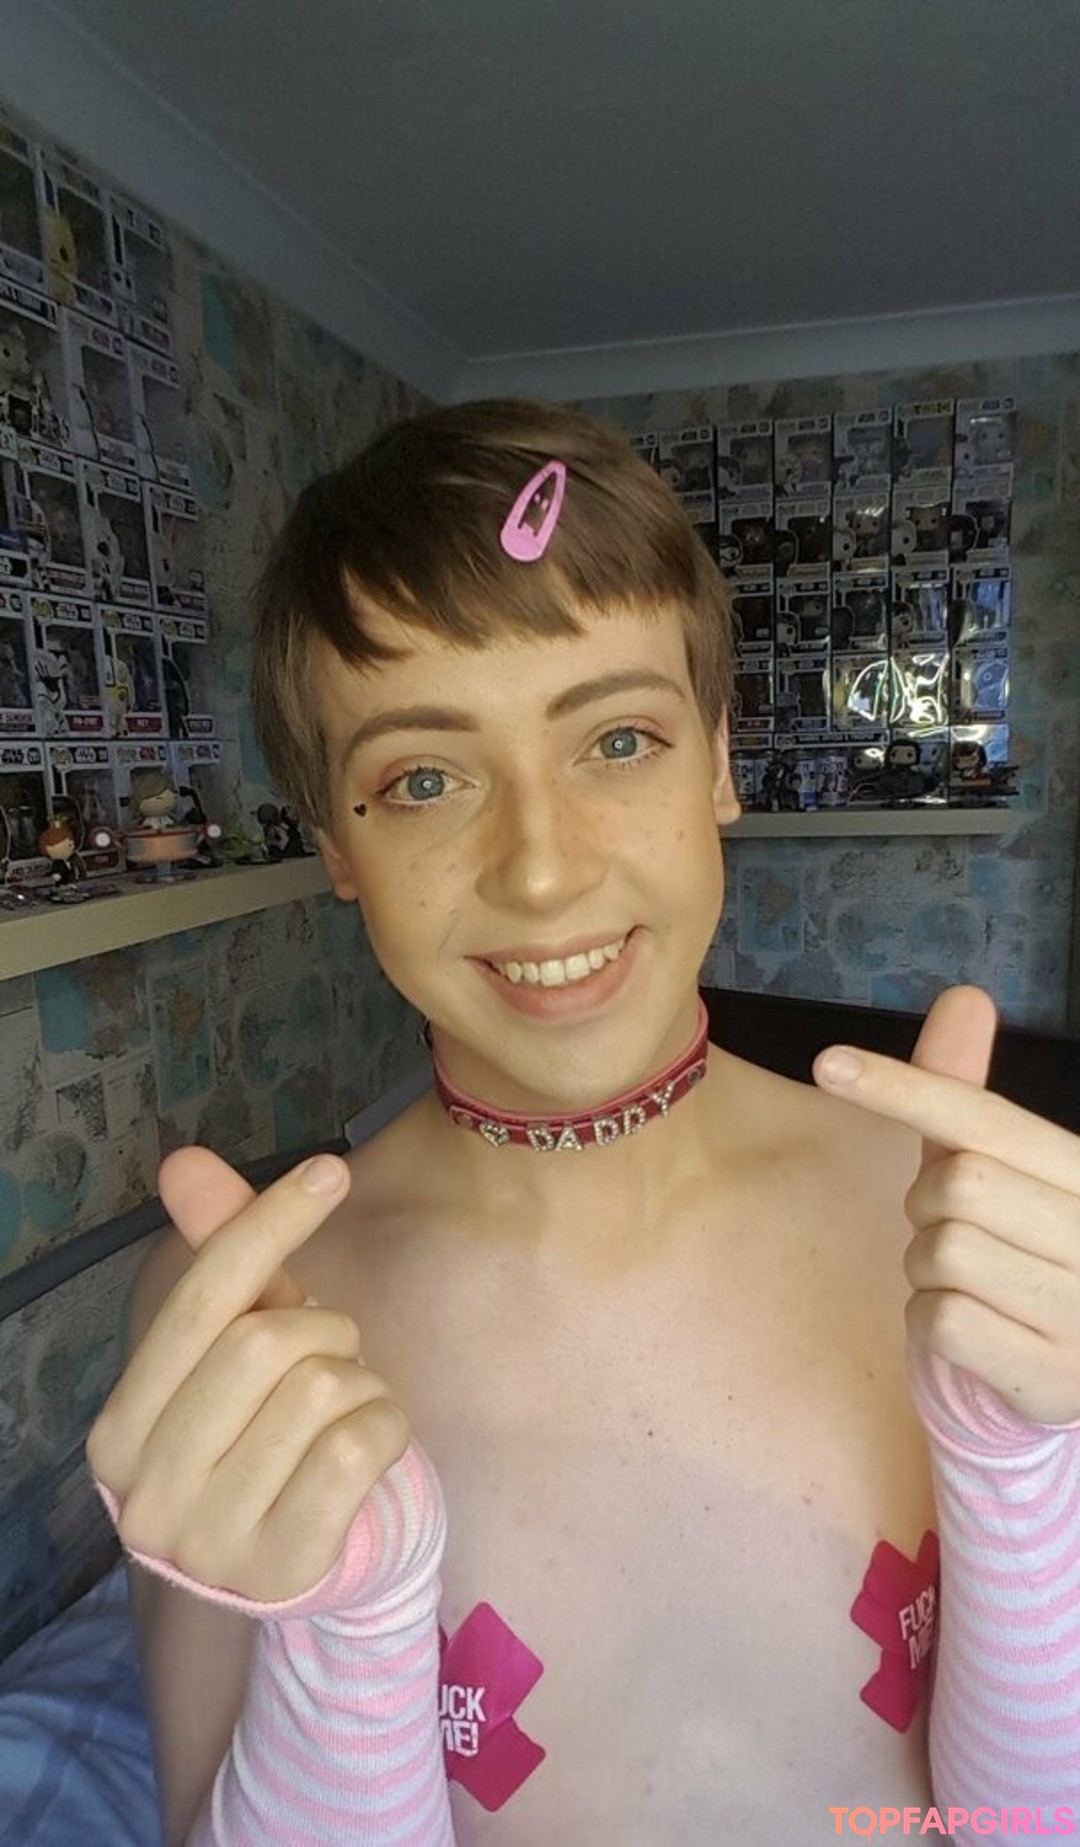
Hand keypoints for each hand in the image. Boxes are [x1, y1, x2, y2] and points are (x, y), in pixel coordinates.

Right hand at [86, 1146, 410, 1601]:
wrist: (319, 1563)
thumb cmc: (274, 1440)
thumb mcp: (246, 1348)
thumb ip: (222, 1259)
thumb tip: (183, 1161)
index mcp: (119, 1431)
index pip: (198, 1304)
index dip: (267, 1226)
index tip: (329, 1170)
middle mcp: (145, 1496)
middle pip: (260, 1346)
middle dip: (325, 1329)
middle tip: (337, 1355)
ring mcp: (208, 1543)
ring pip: (317, 1392)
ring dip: (360, 1383)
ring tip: (347, 1410)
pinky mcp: (281, 1571)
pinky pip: (355, 1446)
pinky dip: (386, 1425)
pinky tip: (373, 1447)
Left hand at [812, 985, 1079, 1426]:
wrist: (1075, 1369)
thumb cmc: (1027, 1255)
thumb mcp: (1007, 1172)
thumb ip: (972, 1098)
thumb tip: (965, 994)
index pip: (987, 1118)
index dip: (905, 1088)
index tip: (827, 1063)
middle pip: (956, 1184)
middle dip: (927, 1206)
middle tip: (953, 1231)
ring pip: (943, 1252)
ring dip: (926, 1269)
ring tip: (969, 1286)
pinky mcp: (1051, 1374)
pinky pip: (942, 1320)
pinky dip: (931, 1323)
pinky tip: (969, 1334)